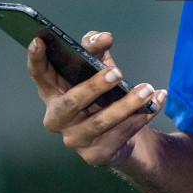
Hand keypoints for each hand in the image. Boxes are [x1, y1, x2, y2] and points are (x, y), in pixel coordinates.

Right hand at [28, 30, 165, 166]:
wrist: (118, 137)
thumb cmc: (101, 96)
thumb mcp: (97, 69)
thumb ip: (96, 51)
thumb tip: (103, 37)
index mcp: (52, 92)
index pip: (39, 73)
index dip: (36, 58)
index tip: (40, 40)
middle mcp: (57, 117)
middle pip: (71, 102)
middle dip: (94, 87)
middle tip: (118, 73)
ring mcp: (74, 138)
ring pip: (101, 121)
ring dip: (127, 104)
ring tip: (147, 90)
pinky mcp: (95, 154)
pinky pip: (120, 134)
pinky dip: (141, 117)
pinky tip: (156, 103)